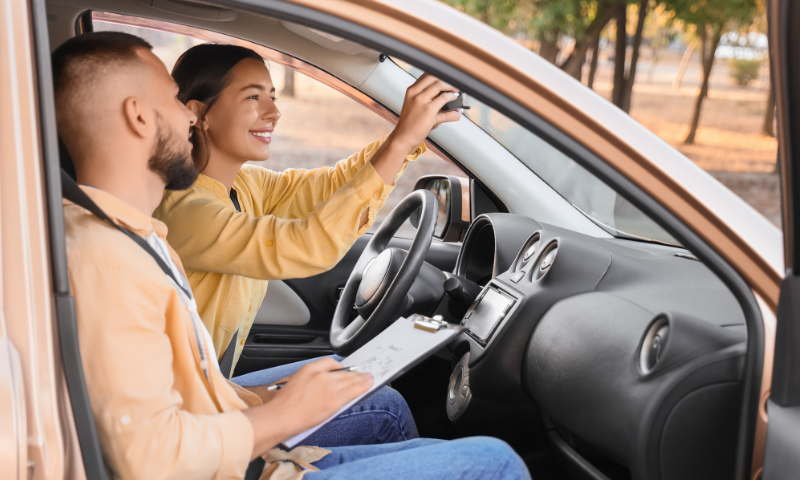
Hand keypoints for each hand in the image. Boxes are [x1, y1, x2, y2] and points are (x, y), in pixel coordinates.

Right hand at [242, 357, 372, 457]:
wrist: (281, 417)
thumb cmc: (283, 405)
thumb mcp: (294, 382)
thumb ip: (310, 380)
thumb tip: (323, 384)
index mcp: (309, 369)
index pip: (330, 362)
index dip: (341, 367)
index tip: (345, 370)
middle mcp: (321, 375)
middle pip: (343, 371)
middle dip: (355, 373)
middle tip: (363, 374)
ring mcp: (329, 387)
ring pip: (350, 380)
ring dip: (362, 379)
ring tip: (369, 379)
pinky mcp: (335, 400)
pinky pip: (353, 391)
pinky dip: (363, 387)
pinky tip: (368, 385)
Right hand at [390, 74, 461, 152]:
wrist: (403, 137)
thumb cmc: (411, 124)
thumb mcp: (418, 107)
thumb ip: (431, 99)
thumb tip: (449, 96)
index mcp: (412, 90)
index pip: (427, 75)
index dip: (440, 75)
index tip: (449, 79)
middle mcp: (415, 92)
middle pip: (434, 76)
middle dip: (448, 79)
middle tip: (456, 84)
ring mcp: (421, 100)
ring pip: (440, 84)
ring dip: (452, 87)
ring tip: (458, 93)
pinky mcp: (428, 110)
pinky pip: (444, 99)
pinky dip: (453, 100)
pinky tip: (456, 107)